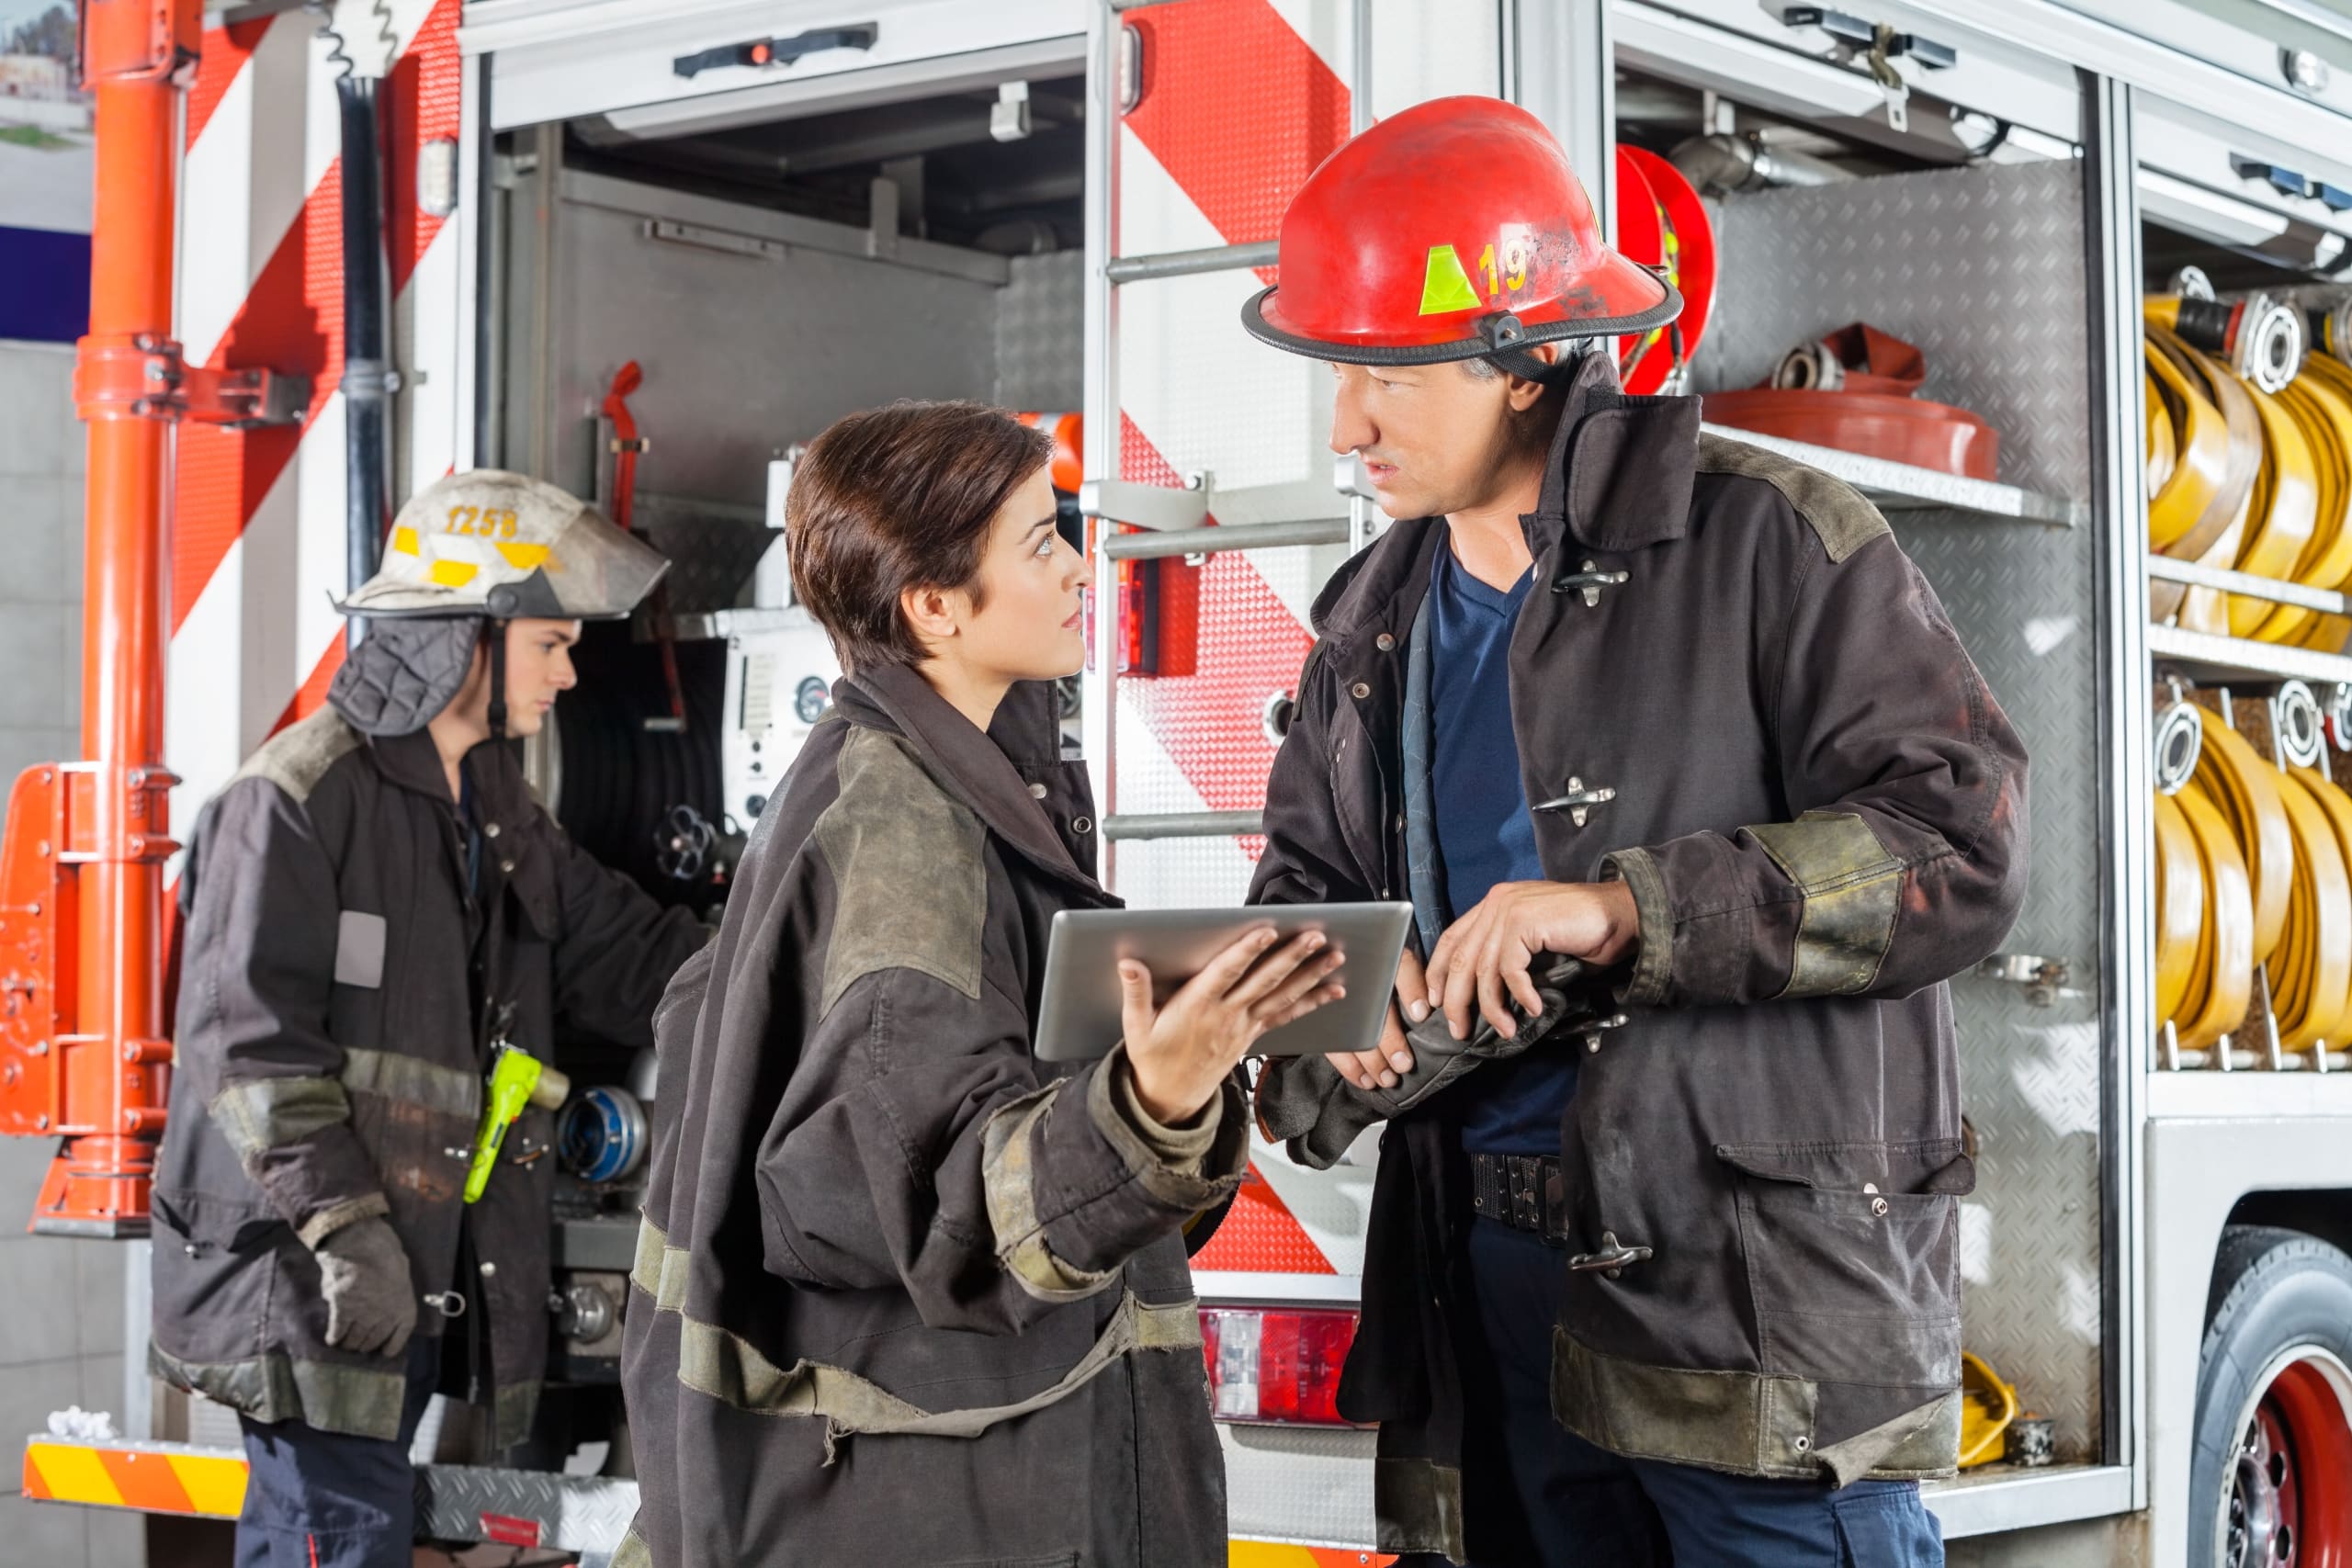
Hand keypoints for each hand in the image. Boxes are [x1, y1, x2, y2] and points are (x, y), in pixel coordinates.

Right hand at [313, 1215, 418, 1356]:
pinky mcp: (342, 1312)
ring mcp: (364, 1316)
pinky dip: (334, 1337)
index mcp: (404, 1306)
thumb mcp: (400, 1271)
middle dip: (366, 1344)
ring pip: (354, 1340)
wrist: (362, 1243)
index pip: (400, 1336)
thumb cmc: (384, 1251)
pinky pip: (337, 1332)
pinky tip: (331, 1339)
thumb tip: (384, 1295)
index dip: (391, 1346)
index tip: (385, 1351)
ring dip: (349, 1343)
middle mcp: (386, 1316)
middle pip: (373, 1341)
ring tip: (345, 1343)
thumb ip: (393, 1289)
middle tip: (359, 1344)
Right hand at [1122, 927, 1346, 1123]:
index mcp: (1197, 1007)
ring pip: (1282, 997)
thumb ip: (1136, 992)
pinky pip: (1286, 1016)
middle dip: (1292, 958)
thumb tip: (1128, 963)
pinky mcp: (1253, 1035)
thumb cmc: (1153, 1058)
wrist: (1171, 1098)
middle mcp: (1226, 1016)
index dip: (1246, 952)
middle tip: (1315, 936)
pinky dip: (1312, 1002)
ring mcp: (1244, 1027)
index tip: (1267, 931)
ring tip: (1335, 956)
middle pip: (1264, 982)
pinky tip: (1333, 990)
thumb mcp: (1136, 1027)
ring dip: (1310, 976)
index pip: (1226, 974)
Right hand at [1325, 947, 1427, 1091]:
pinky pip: (1333, 1047)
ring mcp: (1335, 998)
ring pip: (1352, 1033)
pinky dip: (1350, 1067)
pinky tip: (1365, 1080)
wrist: (1329, 969)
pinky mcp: (1322, 1022)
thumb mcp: (1398, 969)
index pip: (1400, 966)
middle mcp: (1356, 973)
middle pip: (1372, 1009)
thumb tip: (1423, 1010)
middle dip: (1389, 1041)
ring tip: (1387, 1079)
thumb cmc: (1379, 973)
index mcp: (1381, 956)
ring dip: (1371, 1060)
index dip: (1411, 989)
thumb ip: (1412, 982)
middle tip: (1403, 1064)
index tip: (1421, 1015)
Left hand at [1424, 880, 1637, 1042]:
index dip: (1439, 973)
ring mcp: (1509, 909)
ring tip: (1505, 1028)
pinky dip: (1521, 994)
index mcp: (1494, 904)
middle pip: (1461, 958)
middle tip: (1459, 1030)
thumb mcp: (1535, 944)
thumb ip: (1508, 957)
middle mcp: (1496, 902)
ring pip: (1484, 969)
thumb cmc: (1582, 933)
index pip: (1452, 940)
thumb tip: (1485, 996)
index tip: (1436, 1004)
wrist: (1621, 914)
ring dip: (1492, 1007)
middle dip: (1456, 1000)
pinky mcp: (1525, 921)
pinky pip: (1511, 969)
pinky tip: (1535, 1008)